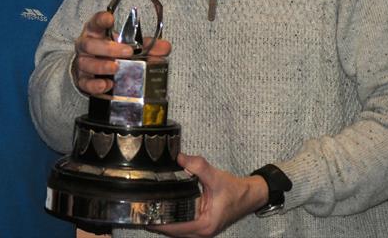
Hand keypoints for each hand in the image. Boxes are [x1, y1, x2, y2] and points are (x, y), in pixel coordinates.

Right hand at [73, 11, 170, 94]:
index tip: (110, 18)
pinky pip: (85, 83)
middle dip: (108, 48)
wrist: (94, 70)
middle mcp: (86, 46)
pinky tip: (107, 85)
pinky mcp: (82, 80)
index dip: (101, 19)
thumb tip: (165, 47)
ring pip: (86, 63)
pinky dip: (95, 86)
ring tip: (116, 68)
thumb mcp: (128, 45)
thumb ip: (146, 46)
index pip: (95, 22)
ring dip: (102, 66)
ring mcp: (82, 63)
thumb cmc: (111, 53)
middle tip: (127, 52)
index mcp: (96, 33)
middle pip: (90, 44)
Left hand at [149, 153, 268, 236]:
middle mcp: (201, 232)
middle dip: (155, 220)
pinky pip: (181, 225)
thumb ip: (198, 166)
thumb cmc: (234, 190)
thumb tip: (179, 158)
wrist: (249, 195)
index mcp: (204, 225)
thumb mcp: (216, 176)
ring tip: (145, 206)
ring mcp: (200, 230)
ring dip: (161, 220)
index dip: (157, 220)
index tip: (142, 210)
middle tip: (139, 206)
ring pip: (175, 229)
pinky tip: (160, 207)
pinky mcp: (200, 225)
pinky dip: (170, 218)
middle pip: (171, 230)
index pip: (173, 227)